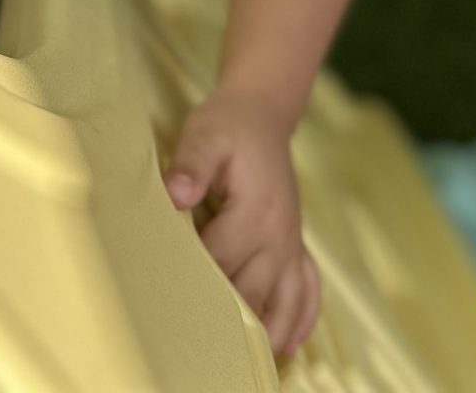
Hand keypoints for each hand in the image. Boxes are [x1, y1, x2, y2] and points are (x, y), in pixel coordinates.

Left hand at [165, 92, 320, 358]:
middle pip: (250, 292)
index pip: (220, 263)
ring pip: (284, 302)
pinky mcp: (296, 244)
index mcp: (255, 212)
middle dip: (225, 318)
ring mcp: (291, 242)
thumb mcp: (205, 134)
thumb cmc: (229, 126)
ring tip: (248, 363)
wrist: (263, 112)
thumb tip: (176, 194)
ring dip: (268, 332)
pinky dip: (301, 319)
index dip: (192, 281)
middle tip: (195, 341)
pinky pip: (308, 289)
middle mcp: (279, 235)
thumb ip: (191, 165)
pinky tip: (291, 344)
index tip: (167, 298)